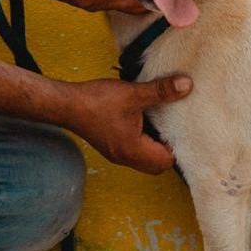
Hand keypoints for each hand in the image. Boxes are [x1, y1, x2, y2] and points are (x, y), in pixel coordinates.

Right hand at [67, 75, 192, 173]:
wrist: (64, 104)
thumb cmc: (96, 101)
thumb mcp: (133, 94)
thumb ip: (161, 91)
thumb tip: (186, 86)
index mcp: (133, 151)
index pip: (167, 161)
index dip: (178, 145)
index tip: (181, 126)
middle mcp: (125, 158)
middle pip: (158, 165)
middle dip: (169, 147)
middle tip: (174, 126)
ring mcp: (117, 153)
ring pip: (146, 158)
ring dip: (156, 143)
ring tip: (161, 122)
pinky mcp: (111, 146)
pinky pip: (135, 151)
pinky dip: (144, 139)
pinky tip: (145, 119)